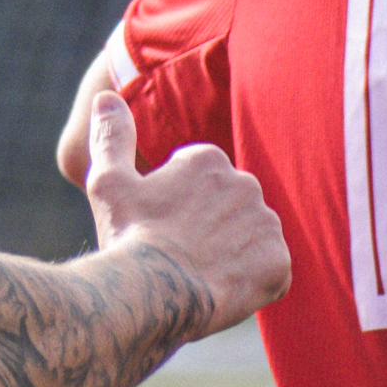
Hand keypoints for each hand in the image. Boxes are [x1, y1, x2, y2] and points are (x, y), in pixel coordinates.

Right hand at [78, 90, 284, 338]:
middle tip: (178, 254)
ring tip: (197, 275)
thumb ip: (113, 135)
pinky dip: (252, 282)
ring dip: (232, 254)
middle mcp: (246, 183)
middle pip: (229, 209)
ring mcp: (266, 223)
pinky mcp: (279, 262)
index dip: (178, 210)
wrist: (150, 292)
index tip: (160, 228)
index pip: (201, 184)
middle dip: (210, 228)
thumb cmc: (127, 235)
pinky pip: (270, 271)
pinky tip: (221, 290)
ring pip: (250, 238)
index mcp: (208, 159)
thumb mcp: (108, 181)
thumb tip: (106, 95)